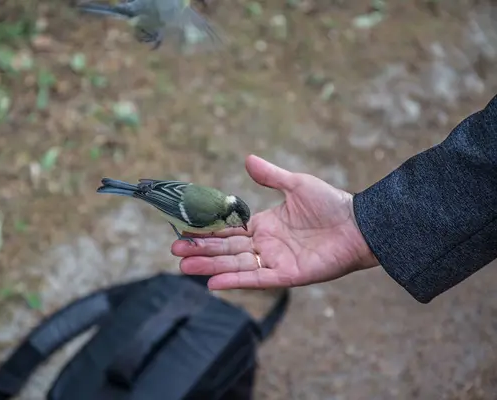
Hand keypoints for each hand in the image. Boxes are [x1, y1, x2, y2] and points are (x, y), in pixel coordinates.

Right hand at [171, 155, 379, 289]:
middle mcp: (265, 245)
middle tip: (175, 250)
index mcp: (265, 225)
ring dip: (210, 266)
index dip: (207, 232)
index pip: (229, 231)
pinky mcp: (287, 276)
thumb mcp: (296, 184)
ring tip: (184, 267)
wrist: (359, 225)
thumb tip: (247, 159)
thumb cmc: (331, 204)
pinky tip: (212, 283)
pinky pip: (256, 279)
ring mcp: (274, 261)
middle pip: (226, 249)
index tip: (185, 231)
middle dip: (200, 250)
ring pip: (235, 264)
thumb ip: (270, 176)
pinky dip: (235, 281)